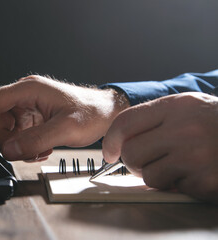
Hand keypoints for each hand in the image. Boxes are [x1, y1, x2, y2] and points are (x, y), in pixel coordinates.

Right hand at [0, 75, 128, 160]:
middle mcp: (23, 97)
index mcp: (27, 90)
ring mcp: (26, 108)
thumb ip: (36, 140)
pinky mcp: (31, 118)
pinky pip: (16, 136)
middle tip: (27, 151)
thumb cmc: (91, 113)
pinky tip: (41, 147)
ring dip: (17, 146)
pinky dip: (24, 147)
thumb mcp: (67, 128)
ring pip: (5, 132)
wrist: (106, 113)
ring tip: (39, 149)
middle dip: (7, 142)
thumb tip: (9, 151)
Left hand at [103, 92, 217, 201]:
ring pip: (150, 177)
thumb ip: (154, 120)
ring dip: (159, 175)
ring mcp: (197, 157)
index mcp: (177, 106)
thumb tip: (118, 143)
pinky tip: (199, 172)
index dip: (111, 141)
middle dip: (135, 162)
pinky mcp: (207, 181)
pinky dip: (183, 185)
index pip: (125, 123)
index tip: (109, 152)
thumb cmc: (217, 123)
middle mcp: (185, 130)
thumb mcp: (187, 107)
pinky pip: (175, 189)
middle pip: (132, 154)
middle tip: (151, 159)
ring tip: (180, 164)